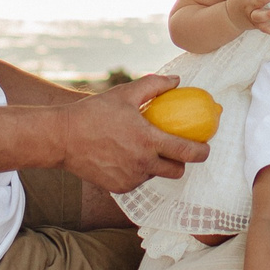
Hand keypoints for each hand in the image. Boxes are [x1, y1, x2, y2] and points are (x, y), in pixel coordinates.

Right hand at [60, 72, 207, 192]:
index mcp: (147, 140)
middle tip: (178, 150)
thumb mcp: (124, 93)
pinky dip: (138, 171)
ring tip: (147, 149)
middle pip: (176, 170)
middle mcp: (142, 163)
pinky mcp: (119, 188)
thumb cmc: (94, 113)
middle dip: (182, 162)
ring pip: (156, 176)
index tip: (206, 147)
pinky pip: (138, 181)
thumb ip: (154, 85)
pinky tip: (127, 157)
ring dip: (157, 166)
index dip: (202, 151)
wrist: (62, 138)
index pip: (186, 152)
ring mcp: (130, 178)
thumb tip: (177, 81)